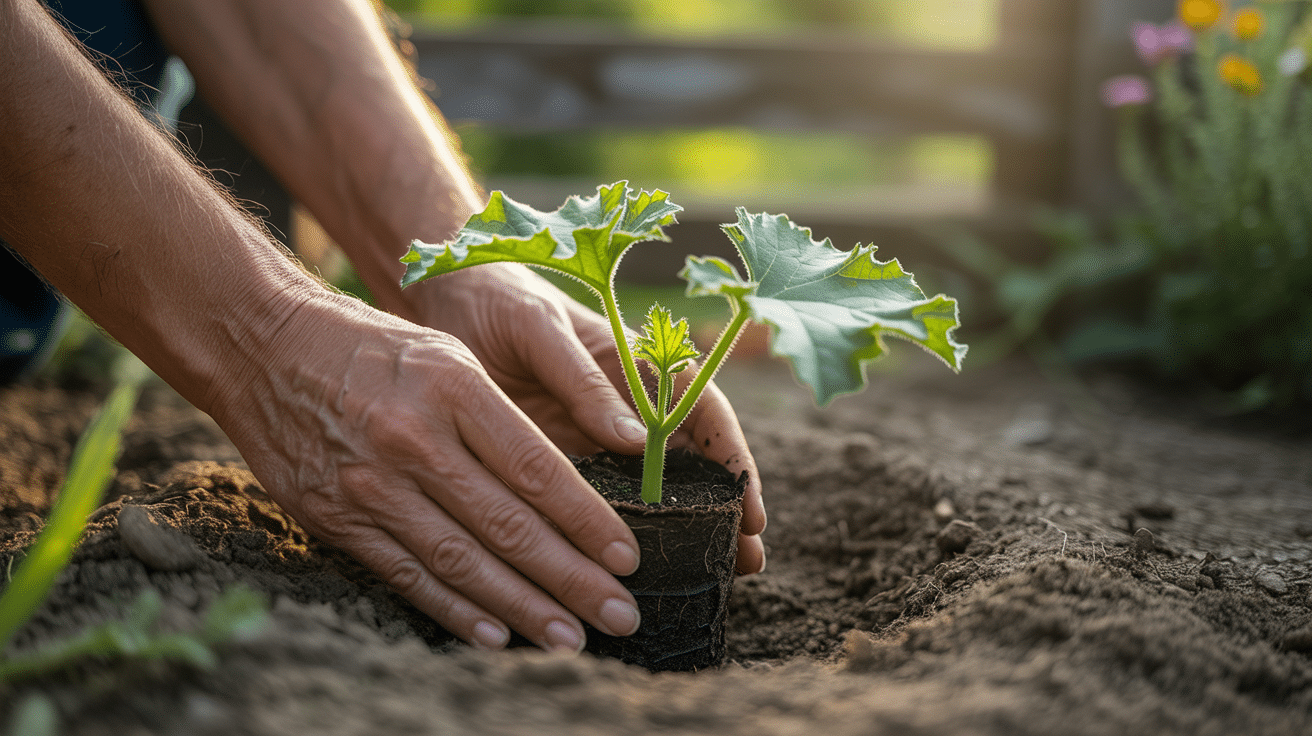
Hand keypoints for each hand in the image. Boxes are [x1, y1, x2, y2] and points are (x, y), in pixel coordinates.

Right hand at [207, 290, 647, 651]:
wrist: (263, 346)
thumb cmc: (372, 348)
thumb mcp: (448, 356)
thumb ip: (504, 417)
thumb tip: (567, 484)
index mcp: (456, 389)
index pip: (538, 470)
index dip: (587, 522)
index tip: (627, 559)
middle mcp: (416, 440)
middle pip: (509, 525)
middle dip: (572, 579)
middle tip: (621, 615)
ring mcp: (372, 484)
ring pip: (462, 561)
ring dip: (522, 607)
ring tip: (569, 638)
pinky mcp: (336, 517)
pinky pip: (405, 574)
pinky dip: (454, 609)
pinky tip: (495, 635)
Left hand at [408, 264, 766, 574]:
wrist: (443, 301)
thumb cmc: (499, 297)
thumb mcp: (540, 330)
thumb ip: (585, 379)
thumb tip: (635, 439)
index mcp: (638, 364)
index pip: (703, 413)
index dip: (733, 459)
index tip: (750, 508)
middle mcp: (625, 406)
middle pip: (690, 464)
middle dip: (723, 512)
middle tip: (746, 563)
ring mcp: (593, 439)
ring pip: (650, 492)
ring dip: (680, 533)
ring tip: (707, 581)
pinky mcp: (556, 463)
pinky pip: (594, 505)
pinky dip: (618, 537)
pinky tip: (630, 574)